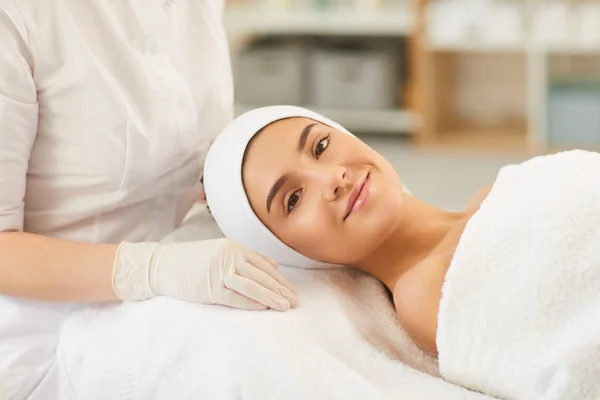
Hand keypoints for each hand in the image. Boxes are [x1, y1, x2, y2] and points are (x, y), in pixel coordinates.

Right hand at [112, 238, 297, 310]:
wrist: (161, 265)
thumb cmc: (191, 261)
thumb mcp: (221, 252)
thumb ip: (247, 258)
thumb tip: (273, 265)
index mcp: (234, 247)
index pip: (265, 265)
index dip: (280, 280)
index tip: (291, 291)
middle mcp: (230, 256)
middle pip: (263, 275)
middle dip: (281, 290)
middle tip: (295, 302)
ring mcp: (220, 271)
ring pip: (253, 285)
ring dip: (272, 297)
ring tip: (285, 307)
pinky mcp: (210, 287)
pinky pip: (236, 296)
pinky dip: (252, 302)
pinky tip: (264, 308)